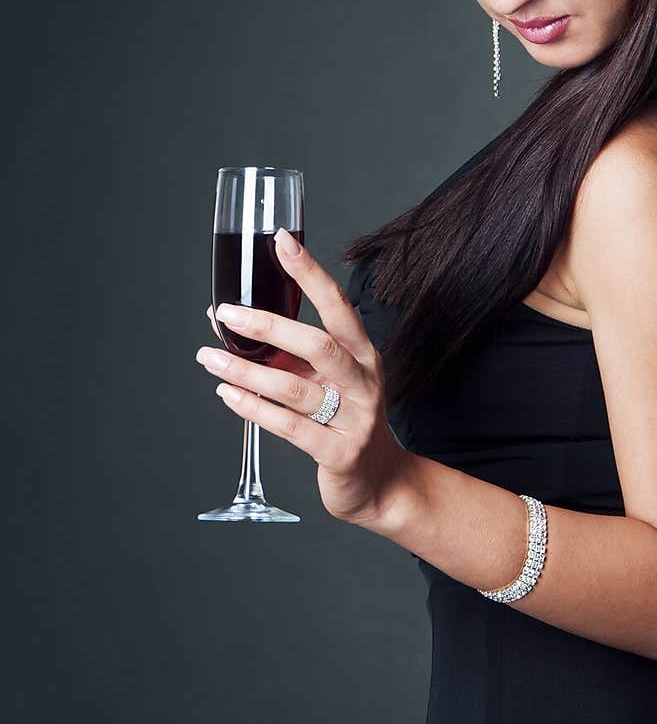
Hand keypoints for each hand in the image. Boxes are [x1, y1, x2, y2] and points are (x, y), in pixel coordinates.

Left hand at [196, 230, 408, 526]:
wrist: (380, 481)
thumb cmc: (346, 419)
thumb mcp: (329, 380)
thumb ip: (291, 354)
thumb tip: (233, 322)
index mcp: (363, 353)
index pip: (337, 305)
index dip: (309, 273)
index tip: (280, 242)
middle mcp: (364, 381)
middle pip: (318, 344)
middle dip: (268, 325)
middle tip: (226, 314)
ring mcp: (354, 418)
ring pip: (295, 387)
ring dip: (246, 371)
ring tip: (209, 359)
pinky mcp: (339, 453)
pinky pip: (290, 427)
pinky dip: (254, 409)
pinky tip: (228, 395)